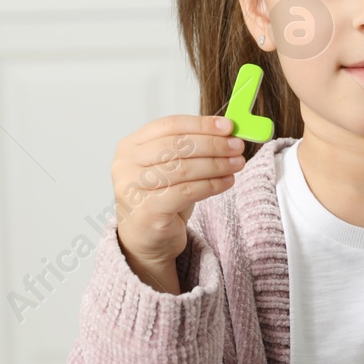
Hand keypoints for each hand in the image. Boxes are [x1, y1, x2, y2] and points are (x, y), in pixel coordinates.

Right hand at [112, 115, 244, 290]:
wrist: (146, 239)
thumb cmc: (162, 198)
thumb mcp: (172, 167)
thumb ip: (192, 147)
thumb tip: (227, 132)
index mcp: (130, 145)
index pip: (169, 125)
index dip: (201, 124)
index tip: (228, 126)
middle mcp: (126, 164)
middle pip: (177, 146)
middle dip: (213, 144)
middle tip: (238, 146)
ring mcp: (133, 188)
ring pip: (183, 169)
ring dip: (216, 165)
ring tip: (237, 164)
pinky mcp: (147, 210)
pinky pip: (187, 192)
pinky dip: (212, 185)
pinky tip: (227, 181)